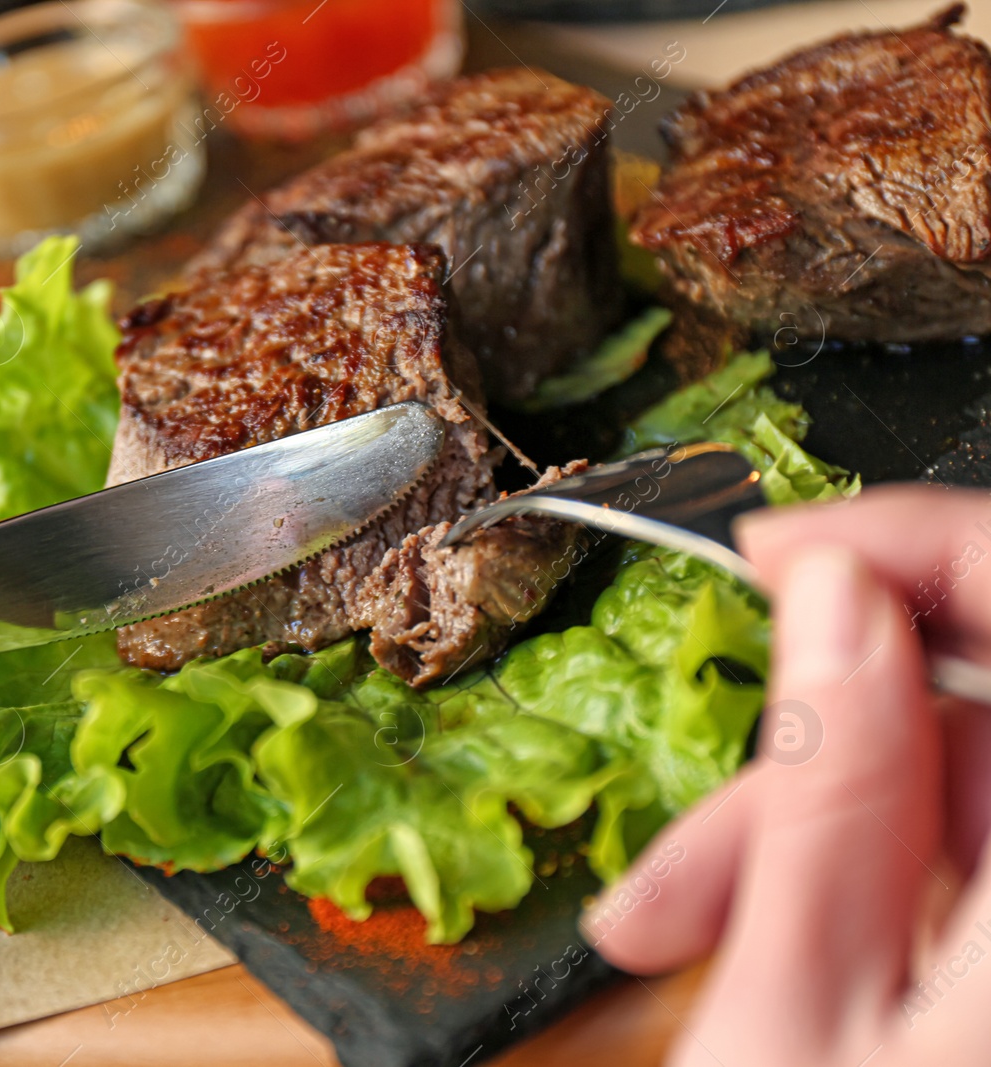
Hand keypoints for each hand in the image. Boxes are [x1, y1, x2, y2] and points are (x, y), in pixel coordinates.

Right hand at [585, 485, 990, 1065]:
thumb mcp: (791, 1019)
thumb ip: (830, 793)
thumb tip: (833, 597)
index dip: (917, 541)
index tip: (778, 548)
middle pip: (983, 705)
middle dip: (811, 742)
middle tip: (687, 806)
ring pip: (963, 787)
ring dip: (810, 829)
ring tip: (677, 920)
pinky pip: (964, 855)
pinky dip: (858, 877)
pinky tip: (760, 937)